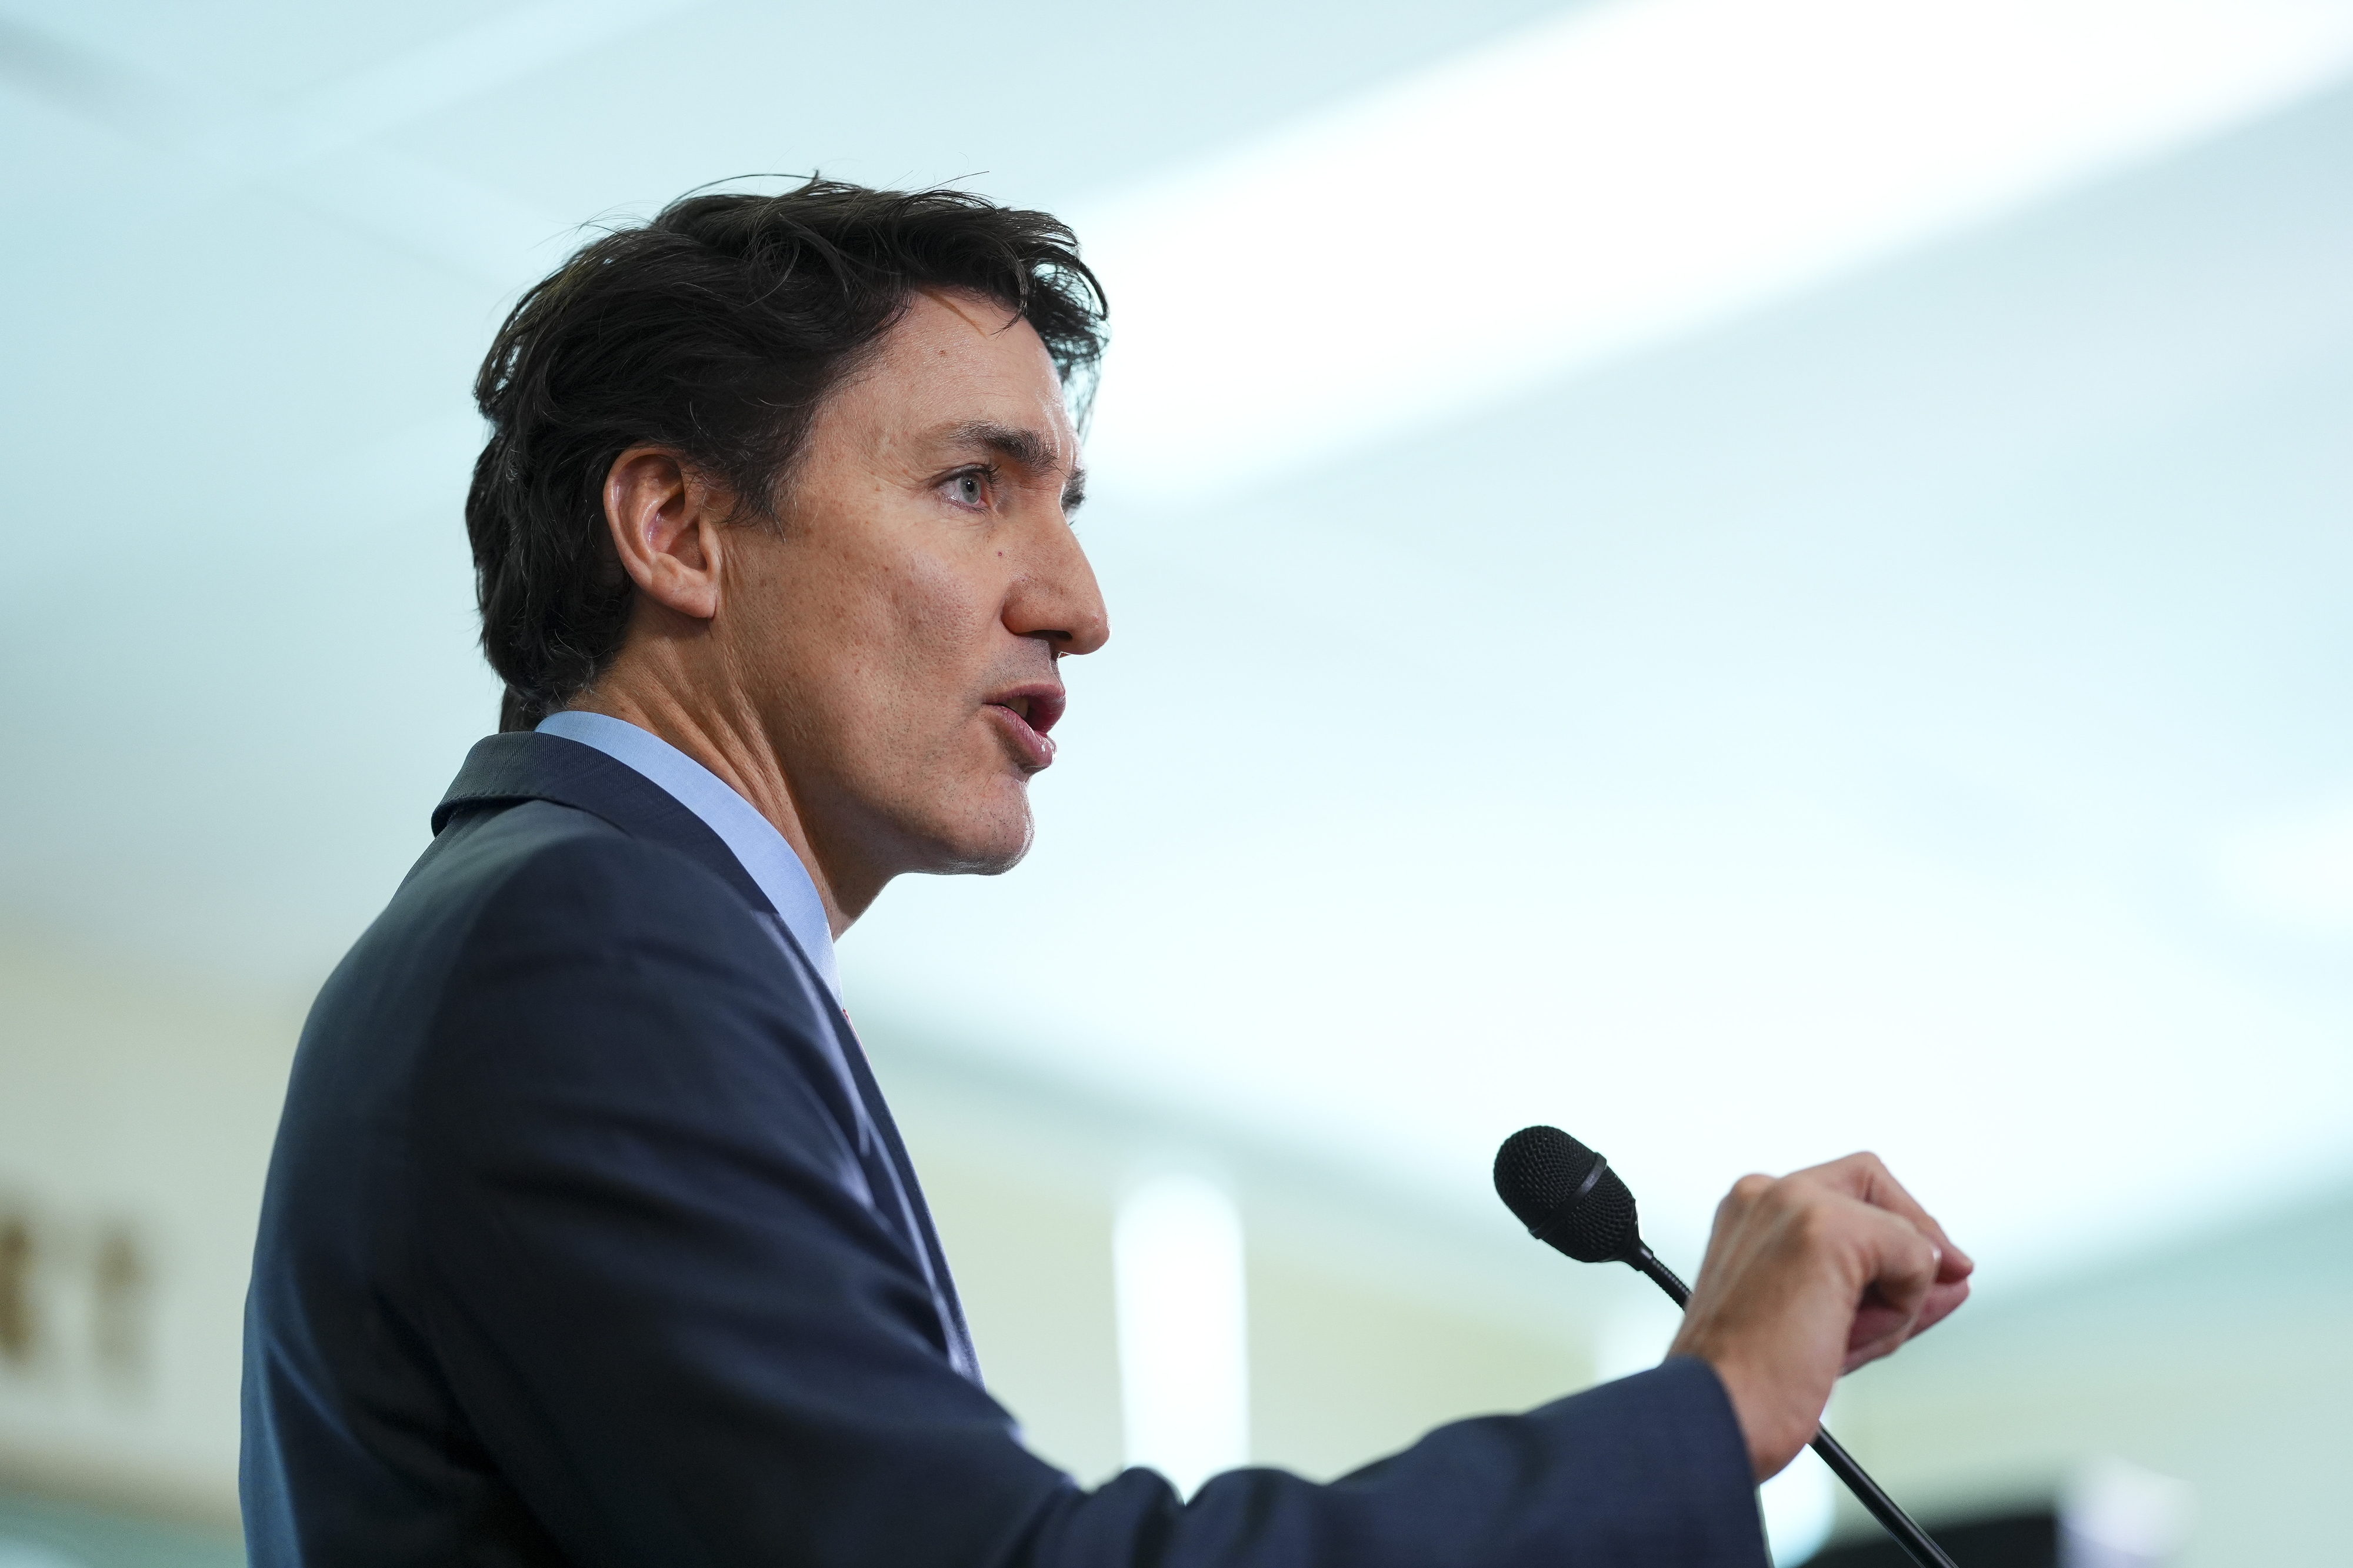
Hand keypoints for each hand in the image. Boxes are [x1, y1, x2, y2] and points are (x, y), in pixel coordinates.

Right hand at [1666, 1153, 1972, 1479]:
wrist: (1715, 1413)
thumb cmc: (1751, 1382)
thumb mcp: (1824, 1319)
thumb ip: (1883, 1283)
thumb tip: (1954, 1268)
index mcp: (1751, 1213)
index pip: (1848, 1195)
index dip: (1893, 1237)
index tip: (1916, 1282)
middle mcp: (1766, 1195)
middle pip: (1879, 1193)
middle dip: (1907, 1258)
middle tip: (1910, 1310)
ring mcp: (1794, 1204)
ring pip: (1900, 1231)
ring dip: (1897, 1297)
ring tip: (1840, 1343)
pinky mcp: (1827, 1228)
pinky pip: (1916, 1255)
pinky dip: (1904, 1308)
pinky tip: (1845, 1338)